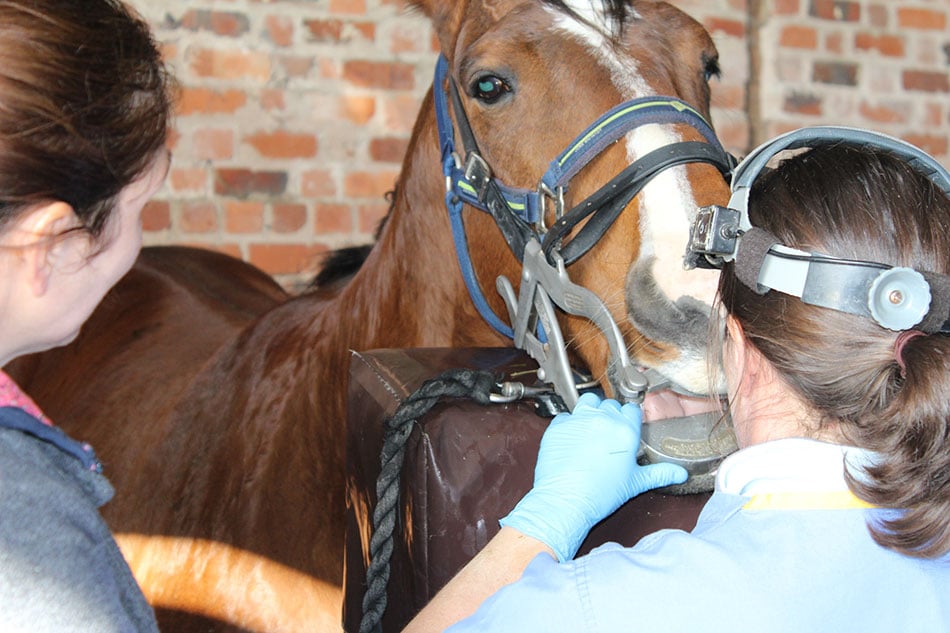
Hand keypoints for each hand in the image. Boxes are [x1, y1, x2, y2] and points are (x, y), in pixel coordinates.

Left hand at [499, 392, 687, 561]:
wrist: (566, 501)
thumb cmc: (600, 494)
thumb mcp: (636, 483)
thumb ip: (660, 473)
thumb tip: (680, 473)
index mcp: (625, 431)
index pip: (631, 410)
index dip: (629, 418)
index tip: (626, 426)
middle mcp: (603, 420)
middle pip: (610, 404)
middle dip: (611, 414)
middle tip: (608, 433)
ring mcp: (579, 420)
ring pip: (588, 401)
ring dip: (591, 410)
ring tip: (591, 427)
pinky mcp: (558, 425)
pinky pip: (566, 415)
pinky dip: (569, 423)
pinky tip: (572, 439)